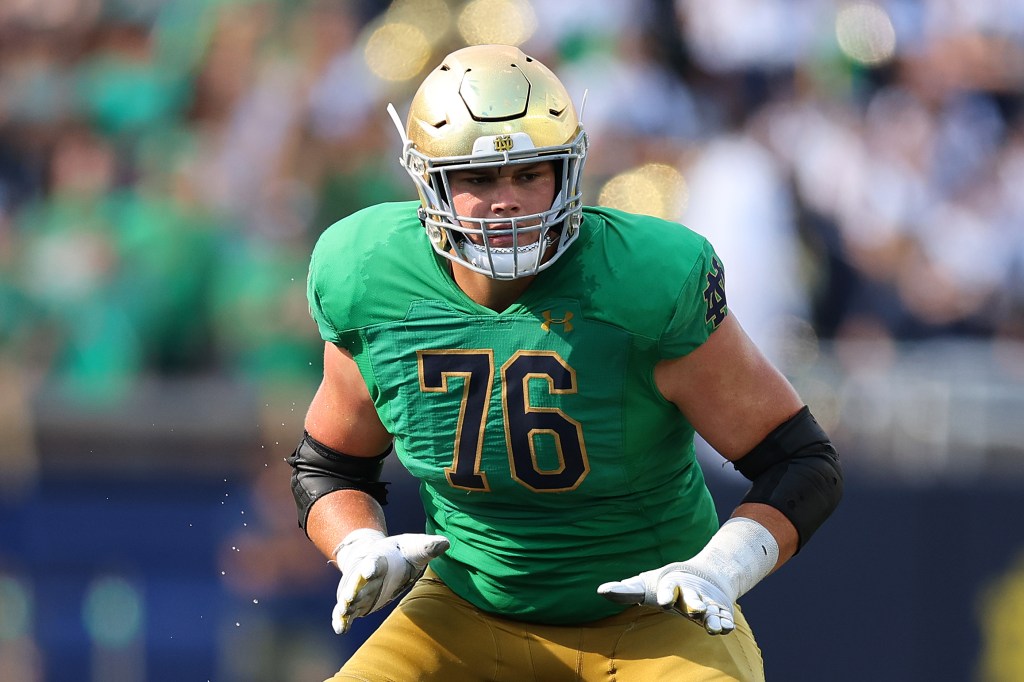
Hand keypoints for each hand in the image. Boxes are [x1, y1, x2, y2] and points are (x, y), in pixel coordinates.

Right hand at [331, 528, 448, 633]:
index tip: (369, 571)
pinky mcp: (356, 602)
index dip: (372, 566)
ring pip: (348, 598)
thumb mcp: (412, 547)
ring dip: (345, 606)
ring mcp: (358, 589)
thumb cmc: (398, 553)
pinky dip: (341, 620)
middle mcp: (363, 574)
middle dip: (352, 589)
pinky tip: (340, 630)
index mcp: (378, 558)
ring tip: (343, 615)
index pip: (374, 561)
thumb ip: (427, 547)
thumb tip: (446, 543)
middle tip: (349, 597)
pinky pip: (345, 612)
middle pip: (356, 581)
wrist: (377, 556)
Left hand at [597, 562, 736, 634]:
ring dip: (713, 617)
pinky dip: (726, 622)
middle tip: (697, 609)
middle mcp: (690, 593)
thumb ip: (626, 591)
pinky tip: (726, 628)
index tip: (663, 601)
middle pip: (692, 598)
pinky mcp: (720, 611)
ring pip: (711, 610)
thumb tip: (600, 590)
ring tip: (714, 626)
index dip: (666, 594)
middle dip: (694, 603)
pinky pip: (725, 617)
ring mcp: (707, 602)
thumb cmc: (664, 585)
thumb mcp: (646, 586)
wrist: (701, 577)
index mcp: (671, 586)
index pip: (668, 589)